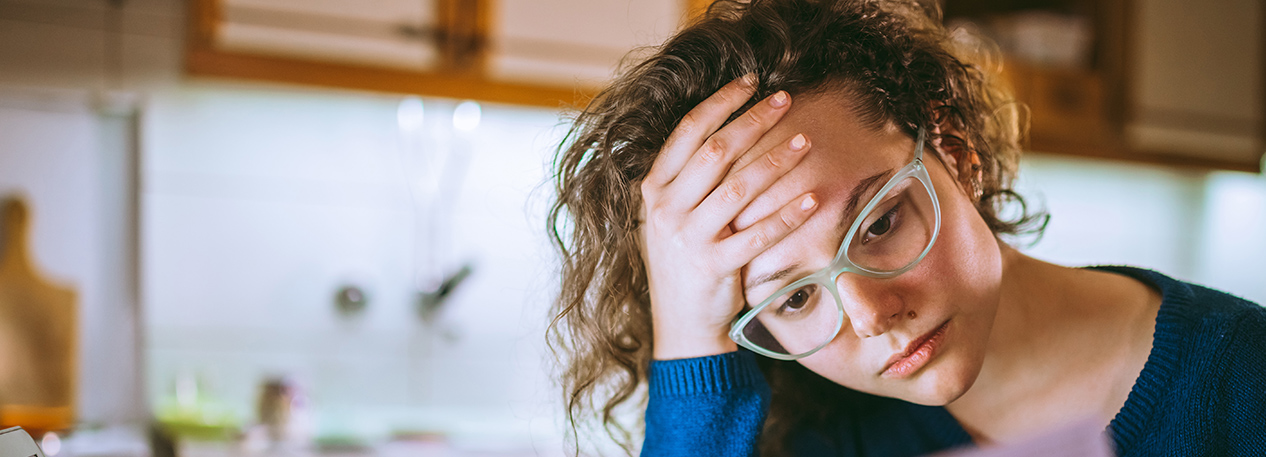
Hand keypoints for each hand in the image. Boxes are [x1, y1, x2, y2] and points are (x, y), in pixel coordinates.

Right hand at [639, 74, 818, 359]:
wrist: (682, 327)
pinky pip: (758, 234)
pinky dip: (788, 214)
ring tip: (807, 142)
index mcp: (654, 190)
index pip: (688, 131)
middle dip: (755, 119)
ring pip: (739, 187)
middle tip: (786, 99)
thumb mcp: (671, 217)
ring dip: (777, 161)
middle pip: (716, 151)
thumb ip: (687, 179)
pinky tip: (813, 197)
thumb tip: (728, 129)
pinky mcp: (713, 267)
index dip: (721, 102)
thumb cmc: (685, 264)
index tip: (751, 83)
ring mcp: (687, 239)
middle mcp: (665, 210)